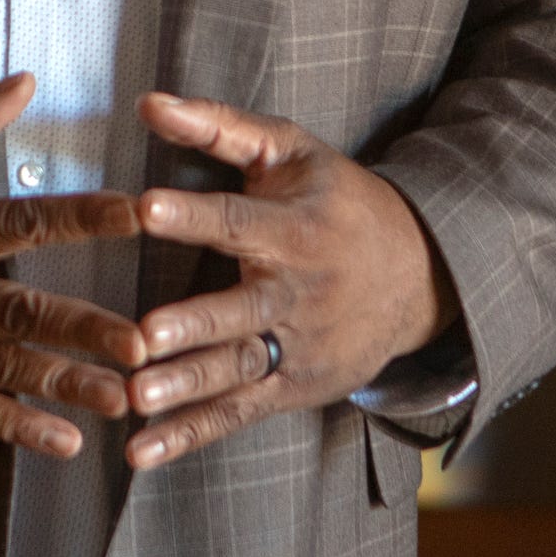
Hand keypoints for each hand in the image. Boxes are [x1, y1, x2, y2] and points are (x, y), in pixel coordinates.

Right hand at [0, 73, 144, 456]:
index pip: (16, 221)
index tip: (138, 215)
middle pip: (15, 313)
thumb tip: (27, 81)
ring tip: (126, 401)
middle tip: (148, 345)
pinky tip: (62, 442)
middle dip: (83, 330)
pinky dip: (10, 427)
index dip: (80, 218)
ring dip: (62, 387)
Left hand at [123, 92, 448, 469]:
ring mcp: (298, 347)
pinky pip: (237, 414)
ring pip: (237, 370)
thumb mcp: (291, 151)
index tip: (144, 209)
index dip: (191, 216)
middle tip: (144, 337)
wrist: (419, 273)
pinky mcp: (293, 389)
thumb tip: (148, 103)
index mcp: (295, 228)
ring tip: (136, 401)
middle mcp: (297, 292)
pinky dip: (189, 436)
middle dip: (193, 325)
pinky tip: (141, 454)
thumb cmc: (338, 200)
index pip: (237, 222)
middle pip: (240, 311)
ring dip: (186, 389)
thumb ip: (219, 127)